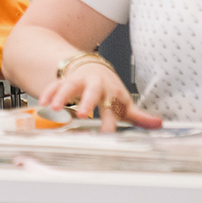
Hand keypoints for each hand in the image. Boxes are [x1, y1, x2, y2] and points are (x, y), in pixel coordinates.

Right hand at [39, 59, 163, 131]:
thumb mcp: (124, 102)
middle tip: (84, 114)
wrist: (94, 67)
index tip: (106, 135)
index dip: (110, 122)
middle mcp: (96, 86)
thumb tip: (159, 124)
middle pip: (93, 93)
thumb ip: (139, 116)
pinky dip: (48, 93)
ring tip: (53, 108)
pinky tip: (42, 103)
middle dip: (88, 102)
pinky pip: (55, 84)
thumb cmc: (110, 89)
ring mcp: (79, 81)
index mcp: (112, 94)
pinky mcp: (65, 80)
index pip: (112, 110)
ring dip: (62, 96)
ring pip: (70, 86)